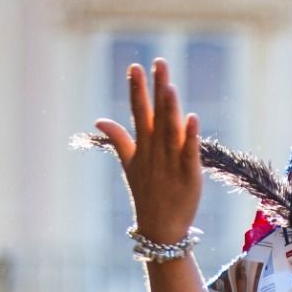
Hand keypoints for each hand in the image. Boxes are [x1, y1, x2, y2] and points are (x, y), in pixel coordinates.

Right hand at [94, 59, 201, 243]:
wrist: (160, 229)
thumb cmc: (146, 195)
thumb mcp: (130, 165)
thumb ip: (118, 139)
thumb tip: (99, 119)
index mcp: (143, 146)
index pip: (138, 112)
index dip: (137, 89)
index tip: (136, 66)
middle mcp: (155, 151)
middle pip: (156, 115)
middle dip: (156, 90)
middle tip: (159, 63)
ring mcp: (171, 163)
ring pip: (170, 131)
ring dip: (170, 109)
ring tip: (170, 86)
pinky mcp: (189, 175)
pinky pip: (189, 153)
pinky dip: (190, 137)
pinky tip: (193, 118)